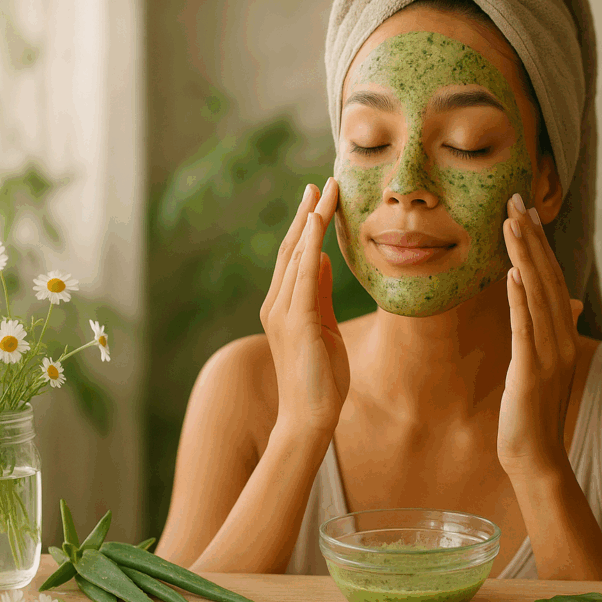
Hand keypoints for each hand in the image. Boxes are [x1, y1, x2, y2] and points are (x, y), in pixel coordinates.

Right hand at [259, 177, 349, 441]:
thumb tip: (323, 261)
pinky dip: (311, 245)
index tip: (317, 200)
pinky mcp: (298, 321)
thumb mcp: (323, 328)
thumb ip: (319, 295)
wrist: (309, 418)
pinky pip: (304, 274)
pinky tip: (319, 223)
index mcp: (283, 307)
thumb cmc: (319, 379)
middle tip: (320, 183)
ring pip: (297, 255)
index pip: (295, 257)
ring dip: (312, 220)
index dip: (306, 226)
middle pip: (293, 249)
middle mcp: (277, 304)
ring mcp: (284, 312)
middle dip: (307, 214)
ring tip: (324, 192)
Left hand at [497, 194, 583, 473]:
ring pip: (538, 297)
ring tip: (511, 224)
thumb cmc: (533, 411)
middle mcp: (562, 339)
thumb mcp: (544, 365)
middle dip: (531, 239)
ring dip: (525, 258)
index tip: (525, 212)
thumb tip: (570, 302)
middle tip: (515, 200)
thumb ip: (553, 331)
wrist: (536, 457)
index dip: (539, 245)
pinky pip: (526, 331)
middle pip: (547, 279)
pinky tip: (510, 275)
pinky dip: (520, 301)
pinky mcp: (530, 374)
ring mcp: (550, 356)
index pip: (552, 280)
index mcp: (564, 335)